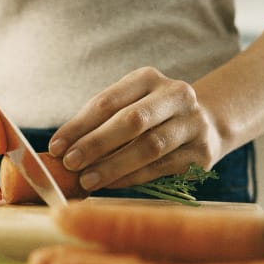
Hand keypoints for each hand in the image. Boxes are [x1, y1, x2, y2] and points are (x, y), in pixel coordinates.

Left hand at [49, 66, 222, 190]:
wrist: (207, 124)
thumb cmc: (151, 117)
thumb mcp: (128, 106)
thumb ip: (98, 122)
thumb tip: (61, 149)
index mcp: (148, 78)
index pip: (107, 102)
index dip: (78, 126)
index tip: (55, 147)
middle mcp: (176, 95)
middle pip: (132, 120)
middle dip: (96, 144)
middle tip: (70, 163)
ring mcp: (193, 124)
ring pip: (149, 146)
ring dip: (113, 166)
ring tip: (87, 180)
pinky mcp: (201, 153)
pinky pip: (161, 168)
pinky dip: (131, 178)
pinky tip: (110, 184)